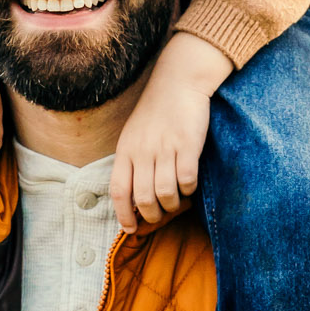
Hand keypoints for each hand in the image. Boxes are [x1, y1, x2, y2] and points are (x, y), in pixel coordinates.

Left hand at [110, 31, 232, 230]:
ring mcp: (165, 148)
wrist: (178, 81)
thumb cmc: (156, 111)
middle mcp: (142, 151)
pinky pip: (187, 179)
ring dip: (173, 205)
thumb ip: (131, 162)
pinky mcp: (187, 144)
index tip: (131, 229)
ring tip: (178, 202)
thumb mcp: (133, 135)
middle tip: (161, 216)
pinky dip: (189, 189)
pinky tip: (190, 185)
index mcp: (126, 150)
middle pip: (143, 198)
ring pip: (165, 193)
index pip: (118, 191)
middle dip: (153, 216)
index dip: (123, 214)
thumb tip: (133, 197)